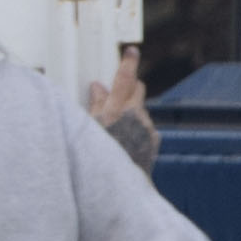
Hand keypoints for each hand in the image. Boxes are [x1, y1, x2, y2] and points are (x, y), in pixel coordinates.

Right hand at [89, 49, 157, 169]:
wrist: (116, 189)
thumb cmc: (95, 159)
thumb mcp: (87, 129)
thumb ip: (95, 105)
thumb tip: (98, 87)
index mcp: (116, 111)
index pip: (124, 79)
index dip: (128, 62)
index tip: (131, 51)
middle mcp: (136, 117)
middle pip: (138, 89)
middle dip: (130, 85)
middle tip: (118, 88)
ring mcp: (147, 129)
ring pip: (140, 109)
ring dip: (130, 110)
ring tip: (115, 126)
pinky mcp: (153, 141)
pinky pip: (146, 126)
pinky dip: (137, 127)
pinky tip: (125, 139)